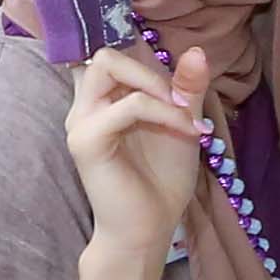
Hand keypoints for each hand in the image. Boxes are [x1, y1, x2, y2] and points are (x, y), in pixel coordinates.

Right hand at [68, 44, 213, 263]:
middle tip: (182, 101)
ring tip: (183, 114)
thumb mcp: (183, 123)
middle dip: (150, 71)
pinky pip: (127, 105)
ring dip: (155, 85)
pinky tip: (186, 131)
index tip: (179, 90)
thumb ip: (187, 88)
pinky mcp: (87, 140)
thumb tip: (198, 51)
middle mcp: (85, 108)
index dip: (144, 61)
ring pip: (107, 67)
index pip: (110, 58)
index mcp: (103, 103)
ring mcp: (81, 122)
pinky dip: (162, 110)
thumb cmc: (162, 180)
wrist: (150, 228)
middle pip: (105, 55)